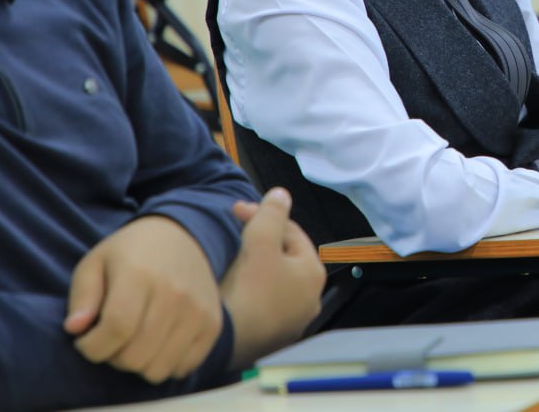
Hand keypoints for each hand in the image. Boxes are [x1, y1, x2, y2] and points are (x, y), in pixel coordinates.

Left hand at [65, 215, 221, 382]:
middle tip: (112, 338)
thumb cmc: (130, 254)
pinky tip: (159, 342)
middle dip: (113, 356)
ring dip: (139, 363)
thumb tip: (76, 329)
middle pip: (134, 357)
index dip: (91, 347)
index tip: (85, 340)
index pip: (115, 330)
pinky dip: (165, 363)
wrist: (182, 236)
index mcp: (140, 275)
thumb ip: (81, 297)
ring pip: (157, 370)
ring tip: (135, 340)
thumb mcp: (95, 263)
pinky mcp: (213, 324)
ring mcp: (198, 311)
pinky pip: (183, 368)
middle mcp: (175, 293)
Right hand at [220, 188, 324, 369]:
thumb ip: (271, 213)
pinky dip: (251, 292)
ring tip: (231, 259)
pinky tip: (232, 290)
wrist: (224, 345)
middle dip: (260, 241)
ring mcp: (293, 322)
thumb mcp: (259, 241)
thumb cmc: (247, 288)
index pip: (290, 231)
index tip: (234, 210)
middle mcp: (311, 299)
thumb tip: (282, 194)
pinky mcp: (272, 339)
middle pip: (284, 257)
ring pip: (273, 282)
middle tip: (233, 234)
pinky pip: (263, 304)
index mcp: (313, 272)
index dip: (262, 215)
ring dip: (255, 267)